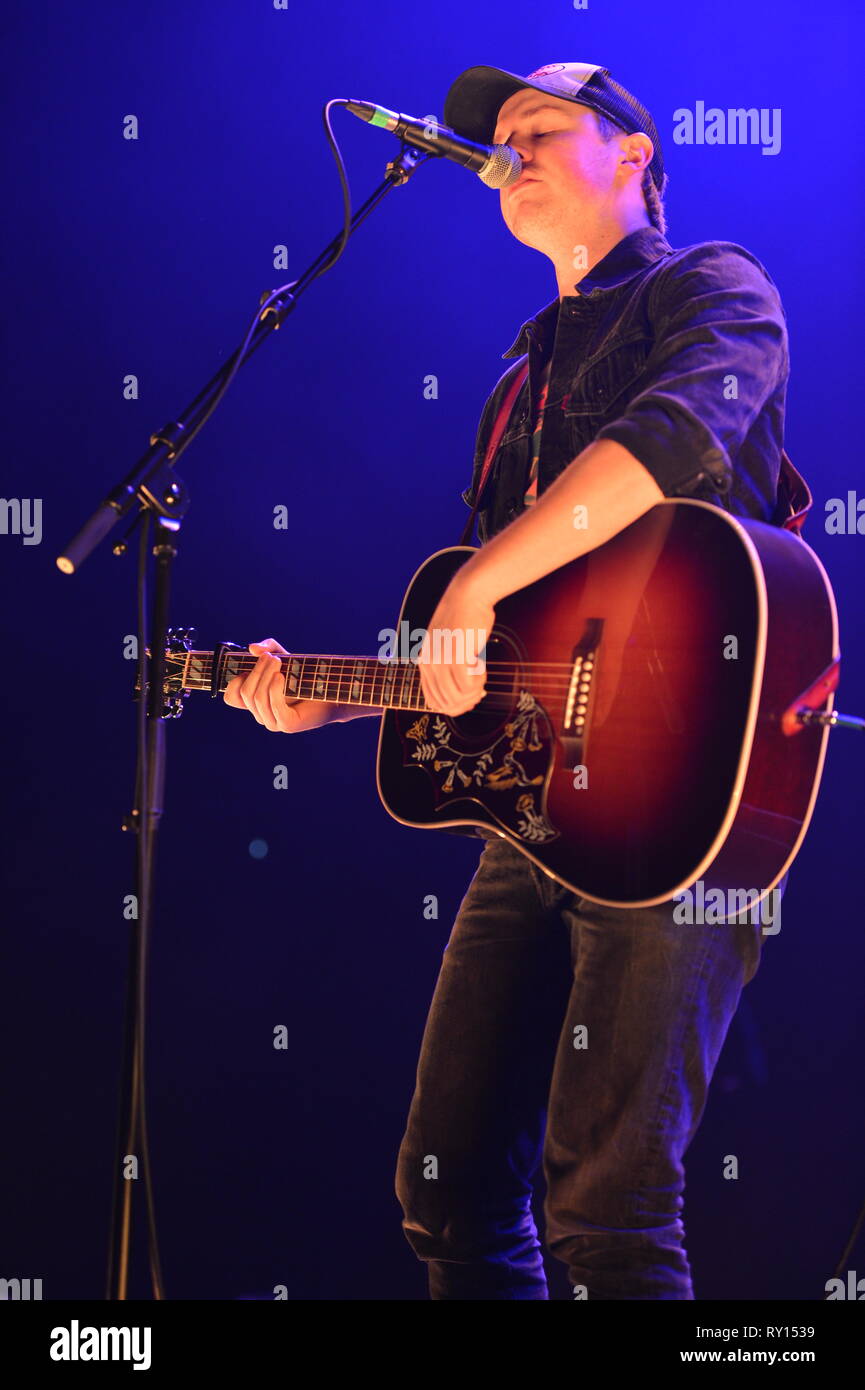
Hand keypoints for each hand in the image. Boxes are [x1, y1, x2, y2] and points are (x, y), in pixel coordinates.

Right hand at [224, 639, 344, 732]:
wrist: (331, 689)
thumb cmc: (304, 674)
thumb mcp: (283, 656)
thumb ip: (268, 648)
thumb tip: (253, 648)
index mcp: (255, 702)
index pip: (231, 697)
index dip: (234, 681)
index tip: (249, 667)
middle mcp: (262, 714)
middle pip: (245, 693)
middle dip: (257, 671)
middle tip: (273, 657)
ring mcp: (274, 721)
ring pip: (257, 698)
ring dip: (266, 675)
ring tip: (278, 661)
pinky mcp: (288, 725)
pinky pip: (273, 706)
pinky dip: (275, 689)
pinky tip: (281, 676)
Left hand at [418, 573, 493, 716]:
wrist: (468, 595)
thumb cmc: (464, 617)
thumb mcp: (449, 644)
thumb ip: (448, 664)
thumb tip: (461, 692)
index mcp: (424, 662)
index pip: (433, 701)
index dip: (454, 706)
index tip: (471, 697)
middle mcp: (429, 664)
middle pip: (446, 703)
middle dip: (466, 702)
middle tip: (480, 690)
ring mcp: (440, 661)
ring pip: (457, 697)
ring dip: (473, 693)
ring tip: (481, 676)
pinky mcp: (455, 656)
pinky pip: (468, 686)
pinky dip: (478, 683)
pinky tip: (481, 666)